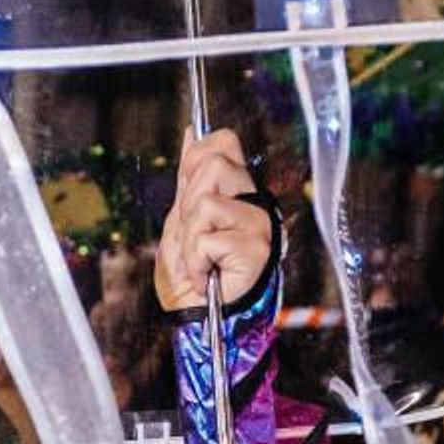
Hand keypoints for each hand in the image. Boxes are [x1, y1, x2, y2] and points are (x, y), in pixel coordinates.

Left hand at [155, 129, 273, 310]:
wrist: (196, 312)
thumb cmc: (192, 269)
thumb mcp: (183, 216)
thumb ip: (189, 175)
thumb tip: (191, 132)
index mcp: (239, 190)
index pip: (223, 142)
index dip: (194, 160)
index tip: (186, 194)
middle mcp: (256, 202)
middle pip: (214, 164)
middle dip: (186, 204)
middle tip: (191, 236)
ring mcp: (261, 224)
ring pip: (206, 202)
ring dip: (188, 236)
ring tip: (196, 258)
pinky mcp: (257, 249)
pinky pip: (207, 238)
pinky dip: (194, 260)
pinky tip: (204, 274)